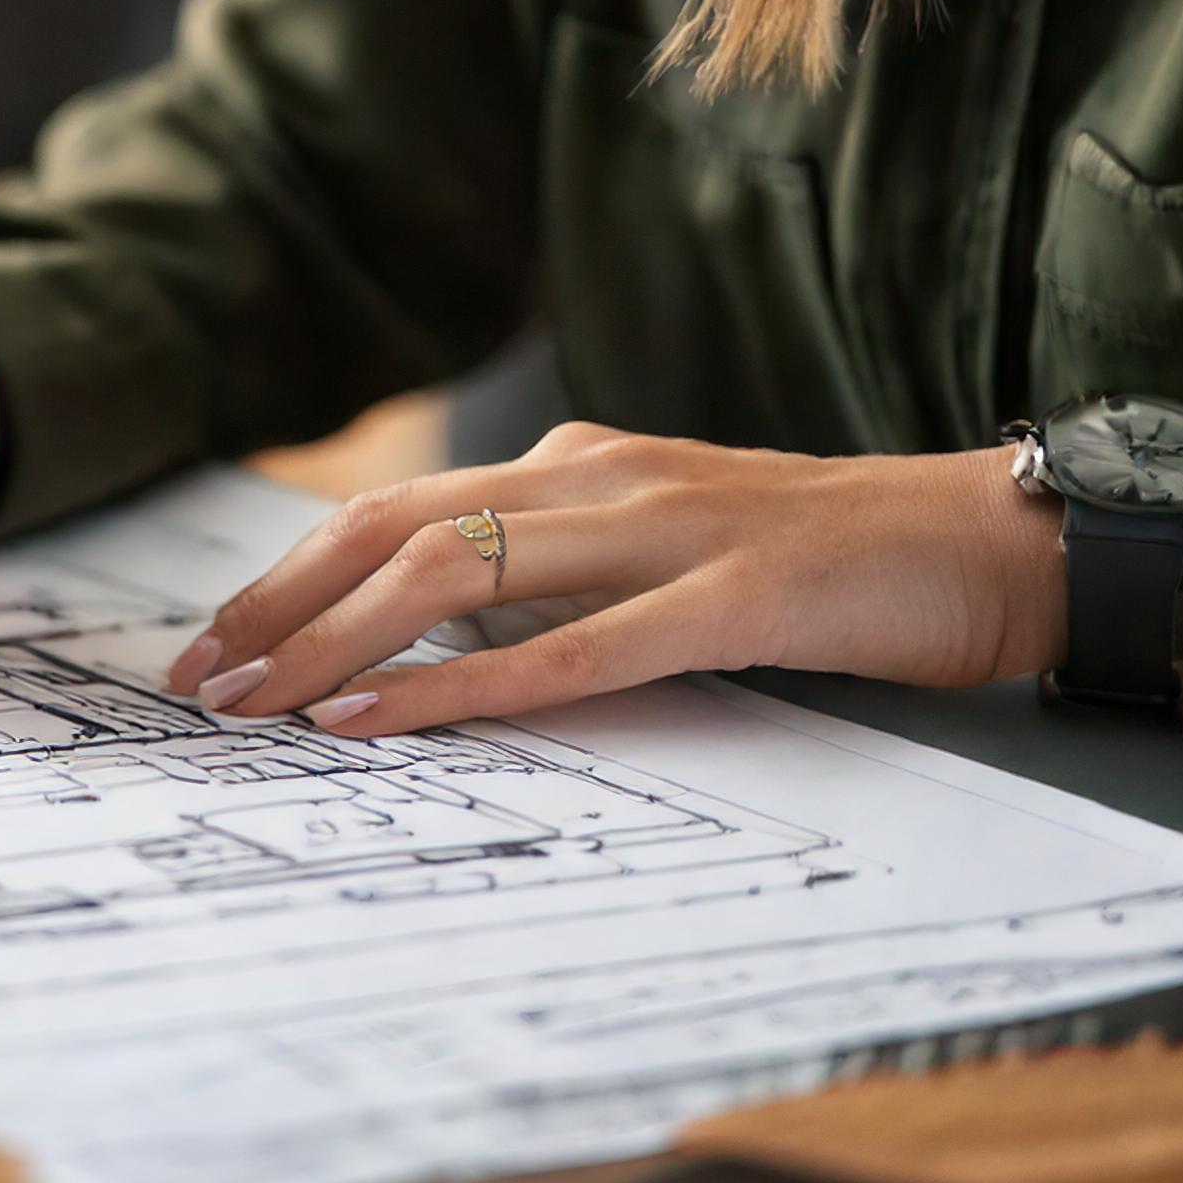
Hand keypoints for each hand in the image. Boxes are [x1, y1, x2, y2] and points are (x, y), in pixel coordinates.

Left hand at [167, 424, 1067, 734]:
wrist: (985, 541)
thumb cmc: (817, 562)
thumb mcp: (659, 550)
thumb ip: (558, 574)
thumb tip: (433, 633)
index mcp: (576, 464)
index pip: (395, 510)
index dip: (290, 573)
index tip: (216, 642)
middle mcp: (600, 478)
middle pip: (395, 528)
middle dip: (279, 603)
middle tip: (198, 681)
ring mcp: (666, 529)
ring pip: (460, 573)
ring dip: (339, 641)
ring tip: (261, 702)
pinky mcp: (734, 594)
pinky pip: (576, 646)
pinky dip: (464, 683)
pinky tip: (383, 717)